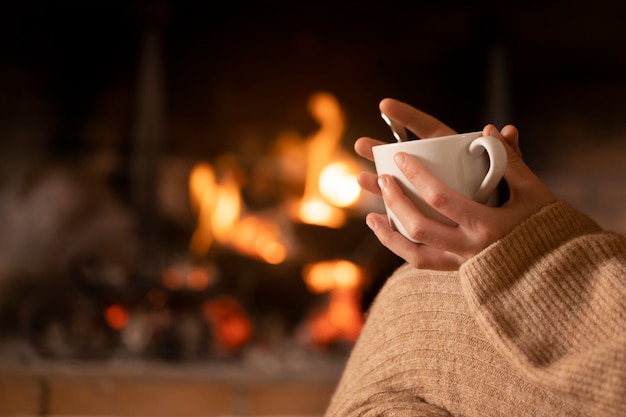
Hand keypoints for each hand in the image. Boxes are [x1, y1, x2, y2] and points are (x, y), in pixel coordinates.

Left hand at [356, 98, 555, 269]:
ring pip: (414, 252)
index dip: (417, 176)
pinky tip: (386, 234)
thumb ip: (512, 162)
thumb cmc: (545, 226)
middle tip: (381, 177)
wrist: (555, 271)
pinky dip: (400, 249)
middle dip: (396, 200)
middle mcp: (470, 248)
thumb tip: (494, 130)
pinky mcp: (457, 272)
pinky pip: (421, 263)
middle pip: (419, 226)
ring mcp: (461, 264)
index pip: (441, 198)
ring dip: (389, 232)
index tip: (400, 156)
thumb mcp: (534, 192)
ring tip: (371, 215)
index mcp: (487, 224)